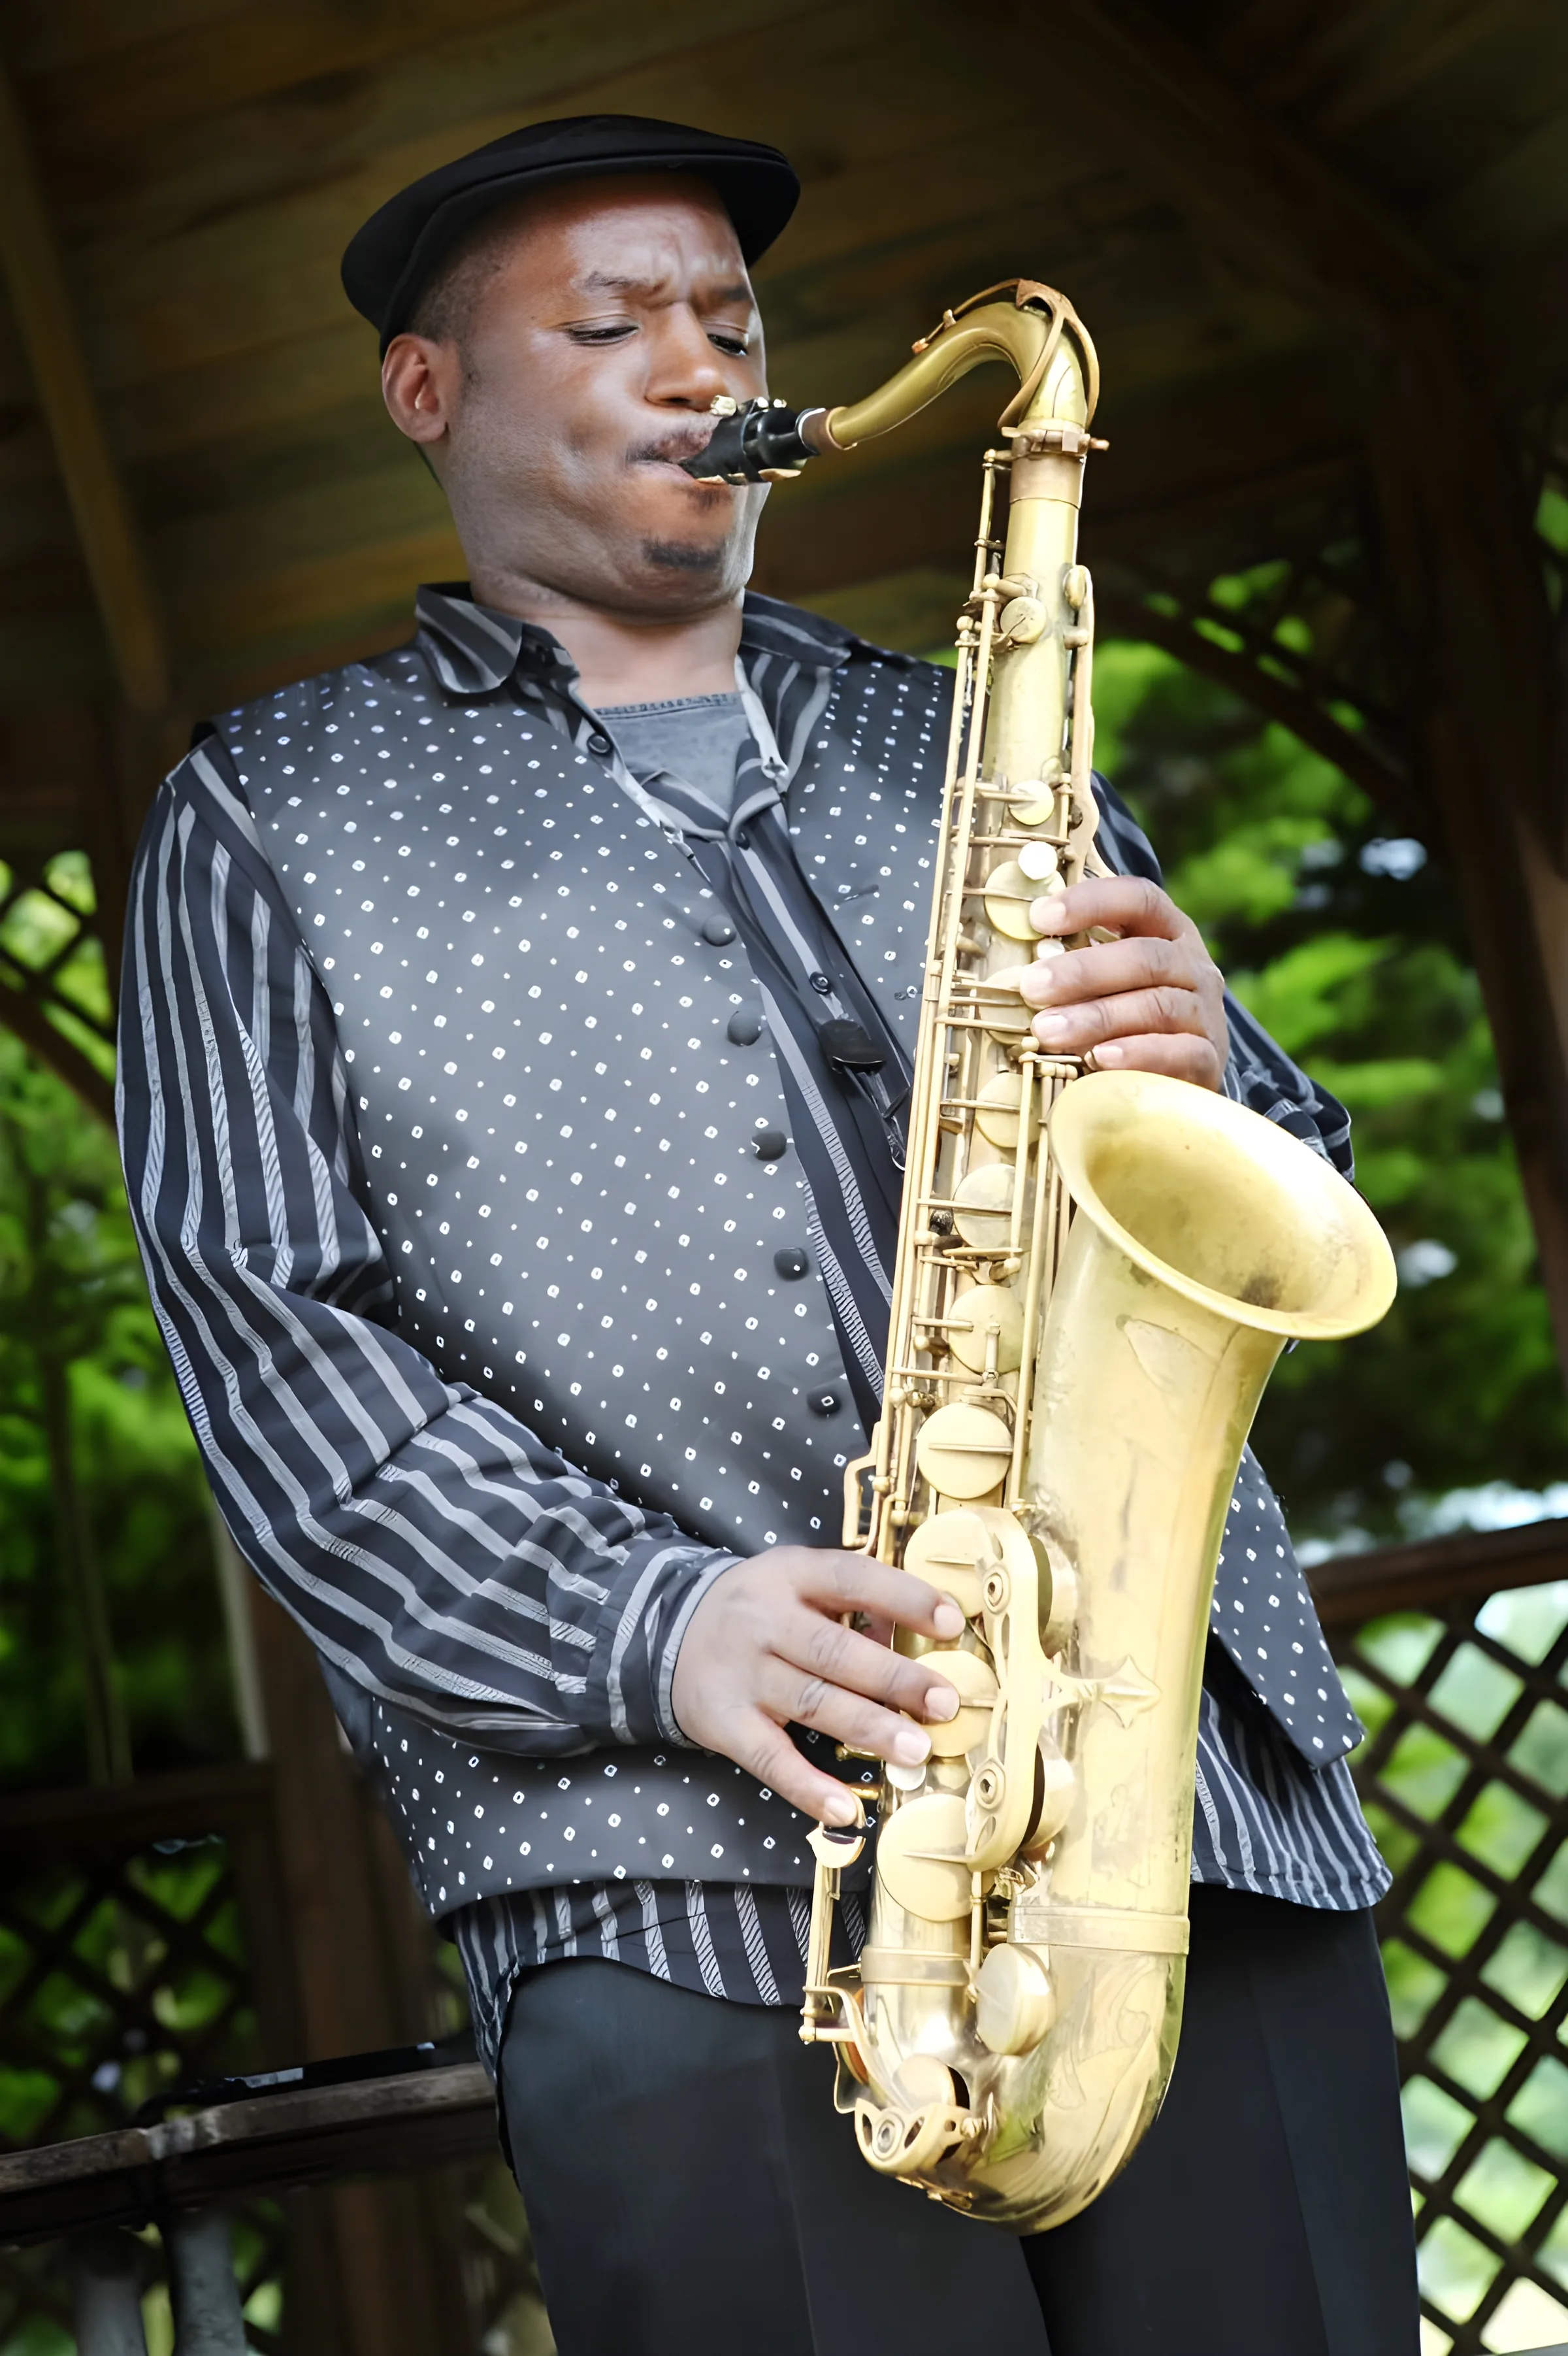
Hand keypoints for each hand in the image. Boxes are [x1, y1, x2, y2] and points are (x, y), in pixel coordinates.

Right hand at [670, 1547, 962, 1824]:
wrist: (669, 1633)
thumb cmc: (760, 1609)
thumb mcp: (797, 1584)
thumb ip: (850, 1605)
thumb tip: (910, 1639)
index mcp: (790, 1575)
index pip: (852, 1579)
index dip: (904, 1599)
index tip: (952, 1623)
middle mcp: (763, 1620)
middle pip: (835, 1651)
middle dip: (894, 1679)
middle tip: (944, 1702)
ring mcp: (742, 1674)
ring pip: (812, 1703)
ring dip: (868, 1729)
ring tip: (916, 1749)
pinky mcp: (724, 1723)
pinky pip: (770, 1759)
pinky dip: (808, 1787)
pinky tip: (846, 1808)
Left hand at [1018, 876, 1227, 1089]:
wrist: (1181, 1076)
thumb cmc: (1130, 1019)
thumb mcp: (1109, 983)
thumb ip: (1077, 968)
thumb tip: (1020, 971)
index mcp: (1168, 933)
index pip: (1139, 899)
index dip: (1091, 901)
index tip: (1040, 917)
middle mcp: (1193, 967)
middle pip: (1145, 957)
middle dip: (1083, 971)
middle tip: (1032, 987)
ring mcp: (1204, 1013)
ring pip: (1156, 1006)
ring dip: (1097, 1017)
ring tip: (1047, 1031)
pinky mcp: (1208, 1059)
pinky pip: (1178, 1053)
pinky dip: (1137, 1054)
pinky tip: (1100, 1058)